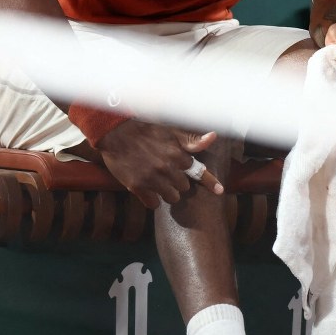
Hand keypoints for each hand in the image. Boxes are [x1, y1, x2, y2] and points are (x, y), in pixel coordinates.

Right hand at [96, 120, 224, 207]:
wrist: (115, 132)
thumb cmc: (144, 130)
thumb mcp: (170, 131)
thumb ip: (191, 140)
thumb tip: (213, 137)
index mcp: (177, 154)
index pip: (199, 172)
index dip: (209, 181)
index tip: (220, 191)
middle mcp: (167, 168)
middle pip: (184, 187)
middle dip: (178, 182)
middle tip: (167, 173)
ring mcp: (153, 179)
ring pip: (171, 198)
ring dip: (167, 192)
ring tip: (158, 181)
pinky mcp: (138, 187)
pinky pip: (154, 204)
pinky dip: (152, 199)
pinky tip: (147, 190)